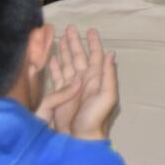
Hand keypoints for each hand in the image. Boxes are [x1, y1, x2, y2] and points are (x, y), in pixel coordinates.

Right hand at [37, 26, 118, 141]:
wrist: (80, 137)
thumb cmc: (95, 117)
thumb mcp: (107, 95)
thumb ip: (109, 74)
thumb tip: (111, 53)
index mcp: (96, 78)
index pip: (95, 56)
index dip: (93, 43)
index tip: (91, 30)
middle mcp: (83, 79)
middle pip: (78, 56)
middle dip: (74, 42)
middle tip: (70, 27)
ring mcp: (71, 86)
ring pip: (67, 63)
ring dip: (64, 50)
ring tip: (60, 37)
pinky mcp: (59, 95)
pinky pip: (57, 76)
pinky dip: (55, 66)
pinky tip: (52, 58)